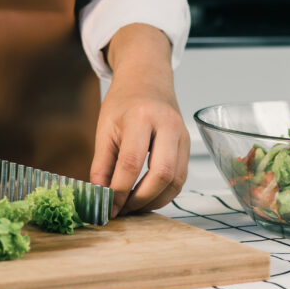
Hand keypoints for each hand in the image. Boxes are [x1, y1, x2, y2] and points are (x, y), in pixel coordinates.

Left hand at [90, 25, 189, 216]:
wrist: (147, 79)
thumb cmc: (124, 101)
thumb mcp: (105, 128)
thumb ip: (102, 165)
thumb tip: (101, 197)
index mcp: (141, 117)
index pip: (131, 162)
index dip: (119, 191)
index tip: (108, 207)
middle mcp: (167, 125)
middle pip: (162, 174)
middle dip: (141, 199)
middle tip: (123, 210)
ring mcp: (182, 135)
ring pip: (176, 180)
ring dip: (155, 200)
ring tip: (133, 206)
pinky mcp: (188, 145)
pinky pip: (181, 177)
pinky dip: (164, 193)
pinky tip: (147, 196)